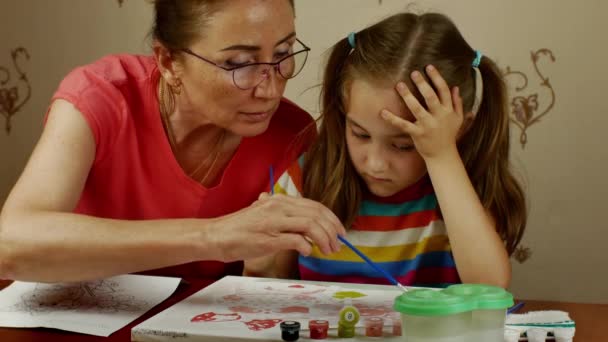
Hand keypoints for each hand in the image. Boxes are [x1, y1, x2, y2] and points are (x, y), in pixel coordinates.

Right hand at [210, 193, 345, 262]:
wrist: (215, 236)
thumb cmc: (240, 229)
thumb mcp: (264, 214)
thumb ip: (284, 215)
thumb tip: (305, 224)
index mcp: (280, 200)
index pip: (315, 205)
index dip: (332, 218)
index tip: (340, 231)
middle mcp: (278, 206)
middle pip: (317, 214)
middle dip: (332, 230)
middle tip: (338, 244)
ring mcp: (273, 221)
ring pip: (310, 225)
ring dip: (324, 239)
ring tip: (327, 250)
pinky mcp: (267, 238)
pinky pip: (296, 240)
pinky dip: (307, 246)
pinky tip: (308, 251)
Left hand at [380, 65, 467, 160]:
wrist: (443, 155)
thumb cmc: (449, 135)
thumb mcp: (458, 119)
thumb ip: (457, 103)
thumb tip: (455, 87)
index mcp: (448, 110)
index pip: (444, 90)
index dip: (437, 78)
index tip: (429, 67)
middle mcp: (439, 116)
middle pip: (431, 96)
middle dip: (422, 84)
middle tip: (413, 72)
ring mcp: (428, 125)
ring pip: (417, 108)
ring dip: (408, 96)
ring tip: (399, 85)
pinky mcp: (418, 134)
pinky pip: (403, 125)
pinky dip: (392, 119)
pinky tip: (382, 112)